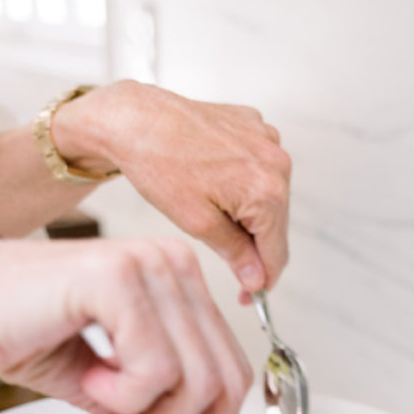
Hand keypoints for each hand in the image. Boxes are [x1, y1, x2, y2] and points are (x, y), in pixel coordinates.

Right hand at [0, 238, 252, 413]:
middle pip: (226, 380)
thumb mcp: (109, 390)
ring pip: (197, 382)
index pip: (230, 370)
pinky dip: (125, 399)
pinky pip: (157, 370)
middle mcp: (175, 264)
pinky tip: (90, 381)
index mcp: (180, 283)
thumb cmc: (22, 337)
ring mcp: (150, 265)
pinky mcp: (118, 277)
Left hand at [53, 81, 291, 299]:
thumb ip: (236, 254)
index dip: (263, 280)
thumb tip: (257, 278)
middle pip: (277, 225)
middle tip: (230, 267)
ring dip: (250, 216)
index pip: (277, 252)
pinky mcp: (255, 126)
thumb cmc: (159, 163)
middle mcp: (277, 162)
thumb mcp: (197, 223)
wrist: (135, 119)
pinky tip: (216, 185)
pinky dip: (244, 185)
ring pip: (270, 198)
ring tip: (213, 215)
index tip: (249, 295)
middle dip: (256, 249)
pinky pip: (260, 169)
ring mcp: (268, 140)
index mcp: (266, 189)